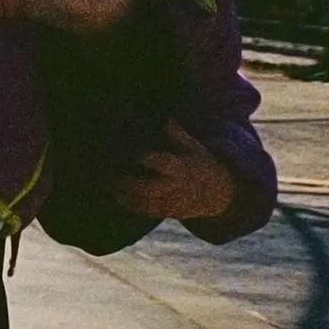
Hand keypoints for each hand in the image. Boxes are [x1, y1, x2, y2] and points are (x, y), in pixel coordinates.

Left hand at [113, 122, 239, 222]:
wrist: (218, 193)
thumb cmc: (199, 163)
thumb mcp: (192, 147)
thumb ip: (176, 133)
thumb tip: (165, 116)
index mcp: (180, 167)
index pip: (161, 163)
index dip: (145, 158)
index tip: (130, 153)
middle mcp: (175, 187)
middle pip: (148, 189)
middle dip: (128, 183)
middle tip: (111, 175)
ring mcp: (172, 202)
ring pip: (145, 204)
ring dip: (125, 196)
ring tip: (110, 185)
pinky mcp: (168, 212)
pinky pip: (148, 212)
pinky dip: (132, 206)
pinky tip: (118, 196)